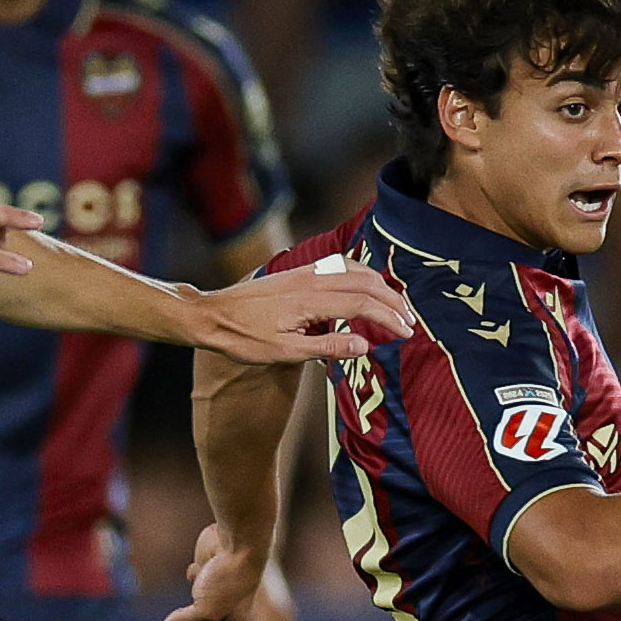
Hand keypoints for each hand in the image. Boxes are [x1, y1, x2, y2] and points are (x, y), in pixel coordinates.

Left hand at [161, 524, 273, 620]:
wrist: (239, 541)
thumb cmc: (228, 579)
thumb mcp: (204, 608)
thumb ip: (185, 620)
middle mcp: (227, 612)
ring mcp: (218, 592)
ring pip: (202, 611)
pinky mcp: (209, 572)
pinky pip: (198, 580)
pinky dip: (193, 580)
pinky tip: (191, 573)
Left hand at [192, 261, 412, 365]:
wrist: (211, 315)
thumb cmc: (243, 338)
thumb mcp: (285, 352)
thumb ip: (327, 346)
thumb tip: (365, 345)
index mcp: (310, 299)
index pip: (363, 303)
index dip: (389, 318)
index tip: (406, 334)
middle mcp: (311, 279)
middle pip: (366, 282)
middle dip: (392, 301)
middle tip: (409, 323)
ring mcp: (305, 272)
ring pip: (355, 270)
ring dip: (380, 287)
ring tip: (395, 308)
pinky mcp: (299, 273)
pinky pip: (340, 267)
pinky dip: (362, 276)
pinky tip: (366, 288)